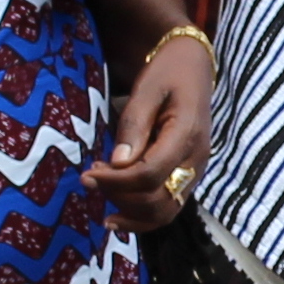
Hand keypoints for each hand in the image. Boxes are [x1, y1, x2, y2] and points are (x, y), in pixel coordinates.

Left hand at [90, 28, 214, 218]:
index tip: (87, 174)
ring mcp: (194, 172)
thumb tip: (118, 163)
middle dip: (118, 196)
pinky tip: (117, 215)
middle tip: (89, 178)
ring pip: (164, 212)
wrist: (194, 67)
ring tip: (100, 191)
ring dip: (129, 211)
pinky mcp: (187, 177)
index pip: (149, 174)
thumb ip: (134, 126)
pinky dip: (142, 216)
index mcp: (187, 135)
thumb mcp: (147, 89)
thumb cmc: (168, 73)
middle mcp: (195, 161)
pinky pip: (167, 207)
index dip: (115, 181)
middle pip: (157, 200)